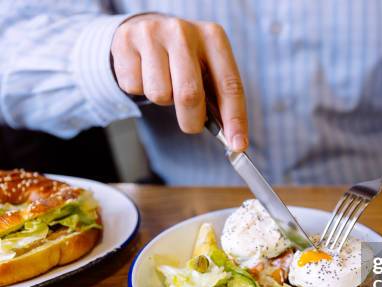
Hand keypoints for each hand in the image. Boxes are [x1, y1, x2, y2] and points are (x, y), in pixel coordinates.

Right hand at [111, 14, 247, 150]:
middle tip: (192, 124)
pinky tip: (145, 73)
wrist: (146, 27)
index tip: (237, 145)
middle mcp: (183, 32)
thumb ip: (219, 97)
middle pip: (189, 95)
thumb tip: (233, 138)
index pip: (229, 85)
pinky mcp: (125, 41)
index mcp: (213, 37)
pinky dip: (141, 90)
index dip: (234, 119)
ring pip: (159, 94)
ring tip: (166, 84)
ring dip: (163, 100)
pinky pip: (134, 87)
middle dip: (192, 121)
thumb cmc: (185, 57)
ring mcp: (152, 34)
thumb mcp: (207, 67)